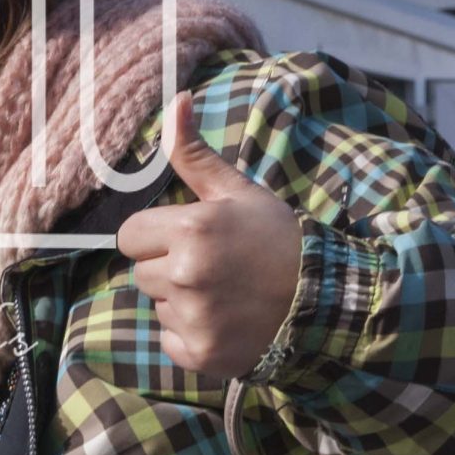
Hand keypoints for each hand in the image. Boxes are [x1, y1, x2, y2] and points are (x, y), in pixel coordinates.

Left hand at [115, 88, 304, 376]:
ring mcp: (193, 319)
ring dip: (179, 301)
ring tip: (223, 293)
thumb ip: (194, 154)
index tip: (189, 238)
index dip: (156, 235)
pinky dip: (191, 335)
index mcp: (191, 230)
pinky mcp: (201, 355)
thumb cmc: (277, 238)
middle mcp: (186, 275)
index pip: (129, 235)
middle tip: (213, 266)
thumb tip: (176, 99)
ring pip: (157, 305)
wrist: (325, 297)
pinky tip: (224, 321)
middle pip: (140, 272)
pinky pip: (170, 341)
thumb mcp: (238, 192)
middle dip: (167, 267)